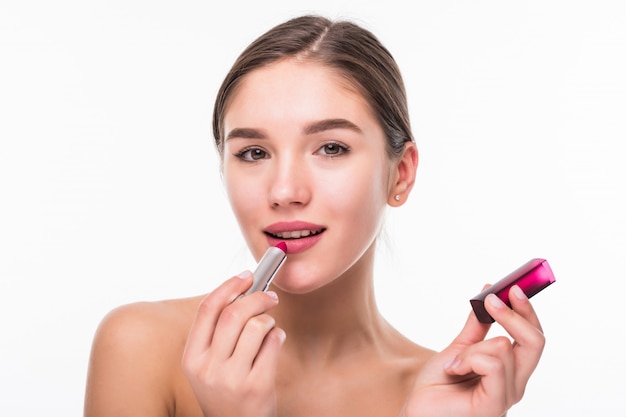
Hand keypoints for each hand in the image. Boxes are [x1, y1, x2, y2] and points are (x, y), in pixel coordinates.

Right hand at [181, 271, 285, 416]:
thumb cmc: (226, 390)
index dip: (229, 287)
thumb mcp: (209, 365)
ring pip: (257, 326)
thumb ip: (218, 333)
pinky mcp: (257, 386)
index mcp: (192, 358)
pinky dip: (278, 336)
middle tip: (270, 296)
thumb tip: (241, 290)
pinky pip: (273, 343)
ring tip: (269, 328)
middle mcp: (208, 368)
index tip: (246, 277)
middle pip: (234, 313)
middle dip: (257, 297)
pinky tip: (275, 341)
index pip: (207, 309)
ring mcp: (232, 379)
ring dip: (269, 320)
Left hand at [399, 285, 544, 416]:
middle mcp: (515, 385)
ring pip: (503, 347)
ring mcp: (507, 397)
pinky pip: (492, 364)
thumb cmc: (438, 385)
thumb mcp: (459, 347)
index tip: (513, 287)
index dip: (526, 311)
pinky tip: (454, 369)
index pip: (534, 338)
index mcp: (511, 371)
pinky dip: (469, 359)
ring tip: (454, 363)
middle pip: (535, 341)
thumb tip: (489, 293)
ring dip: (471, 348)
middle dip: (513, 314)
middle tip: (490, 299)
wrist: (418, 410)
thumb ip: (477, 326)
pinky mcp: (494, 406)